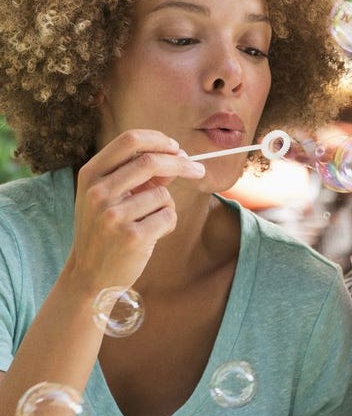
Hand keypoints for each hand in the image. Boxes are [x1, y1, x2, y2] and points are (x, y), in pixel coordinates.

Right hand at [67, 129, 204, 291]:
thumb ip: (140, 176)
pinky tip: (150, 236)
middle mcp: (98, 192)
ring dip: (166, 206)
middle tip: (198, 170)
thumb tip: (178, 156)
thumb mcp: (111, 197)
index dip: (159, 140)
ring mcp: (113, 215)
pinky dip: (167, 224)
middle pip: (151, 161)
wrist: (90, 275)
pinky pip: (168, 217)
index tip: (178, 149)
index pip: (130, 140)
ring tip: (148, 222)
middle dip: (182, 164)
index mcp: (90, 174)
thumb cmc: (106, 230)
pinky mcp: (132, 236)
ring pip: (163, 194)